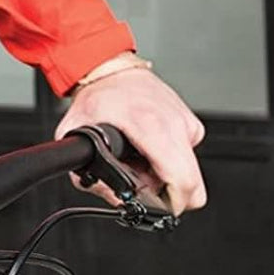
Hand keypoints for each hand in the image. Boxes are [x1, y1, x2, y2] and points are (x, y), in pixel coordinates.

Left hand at [54, 66, 206, 215]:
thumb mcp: (78, 137)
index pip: (182, 181)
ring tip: (140, 159)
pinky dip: (170, 158)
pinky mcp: (191, 123)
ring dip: (167, 176)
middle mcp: (175, 124)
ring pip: (190, 173)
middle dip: (169, 195)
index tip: (153, 204)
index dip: (169, 205)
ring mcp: (185, 122)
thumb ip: (90, 176)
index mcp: (151, 126)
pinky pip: (187, 156)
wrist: (112, 69)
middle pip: (195, 187)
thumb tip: (115, 199)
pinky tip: (148, 146)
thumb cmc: (98, 97)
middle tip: (143, 182)